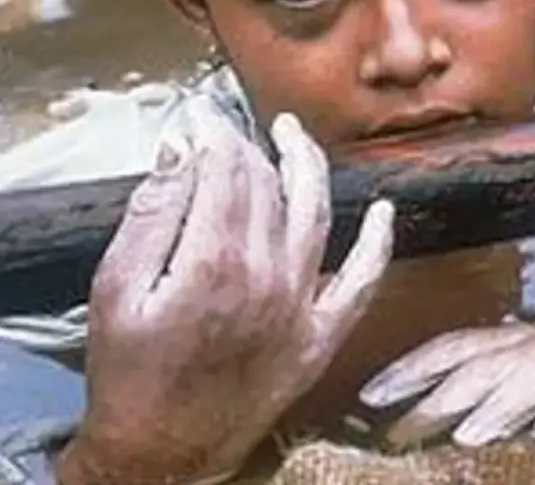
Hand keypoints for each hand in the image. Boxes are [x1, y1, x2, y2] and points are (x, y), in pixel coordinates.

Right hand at [55, 97, 395, 484]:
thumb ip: (152, 215)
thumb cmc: (130, 375)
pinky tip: (385, 210)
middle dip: (249, 147)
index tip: (201, 118)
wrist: (162, 453)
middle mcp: (268, 277)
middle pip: (268, 187)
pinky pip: (364, 281)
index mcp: (213, 262)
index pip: (226, 170)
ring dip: (309, 166)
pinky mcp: (323, 336)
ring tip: (295, 136)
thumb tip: (183, 152)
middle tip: (232, 127)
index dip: (214, 134)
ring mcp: (302, 306)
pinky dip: (379, 242)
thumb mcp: (115, 290)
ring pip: (317, 214)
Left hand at [359, 320, 534, 447]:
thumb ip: (485, 394)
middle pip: (486, 365)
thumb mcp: (526, 382)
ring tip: (471, 435)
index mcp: (517, 341)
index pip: (455, 347)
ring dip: (503, 404)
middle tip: (404, 433)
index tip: (370, 396)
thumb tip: (421, 423)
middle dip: (442, 397)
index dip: (411, 368)